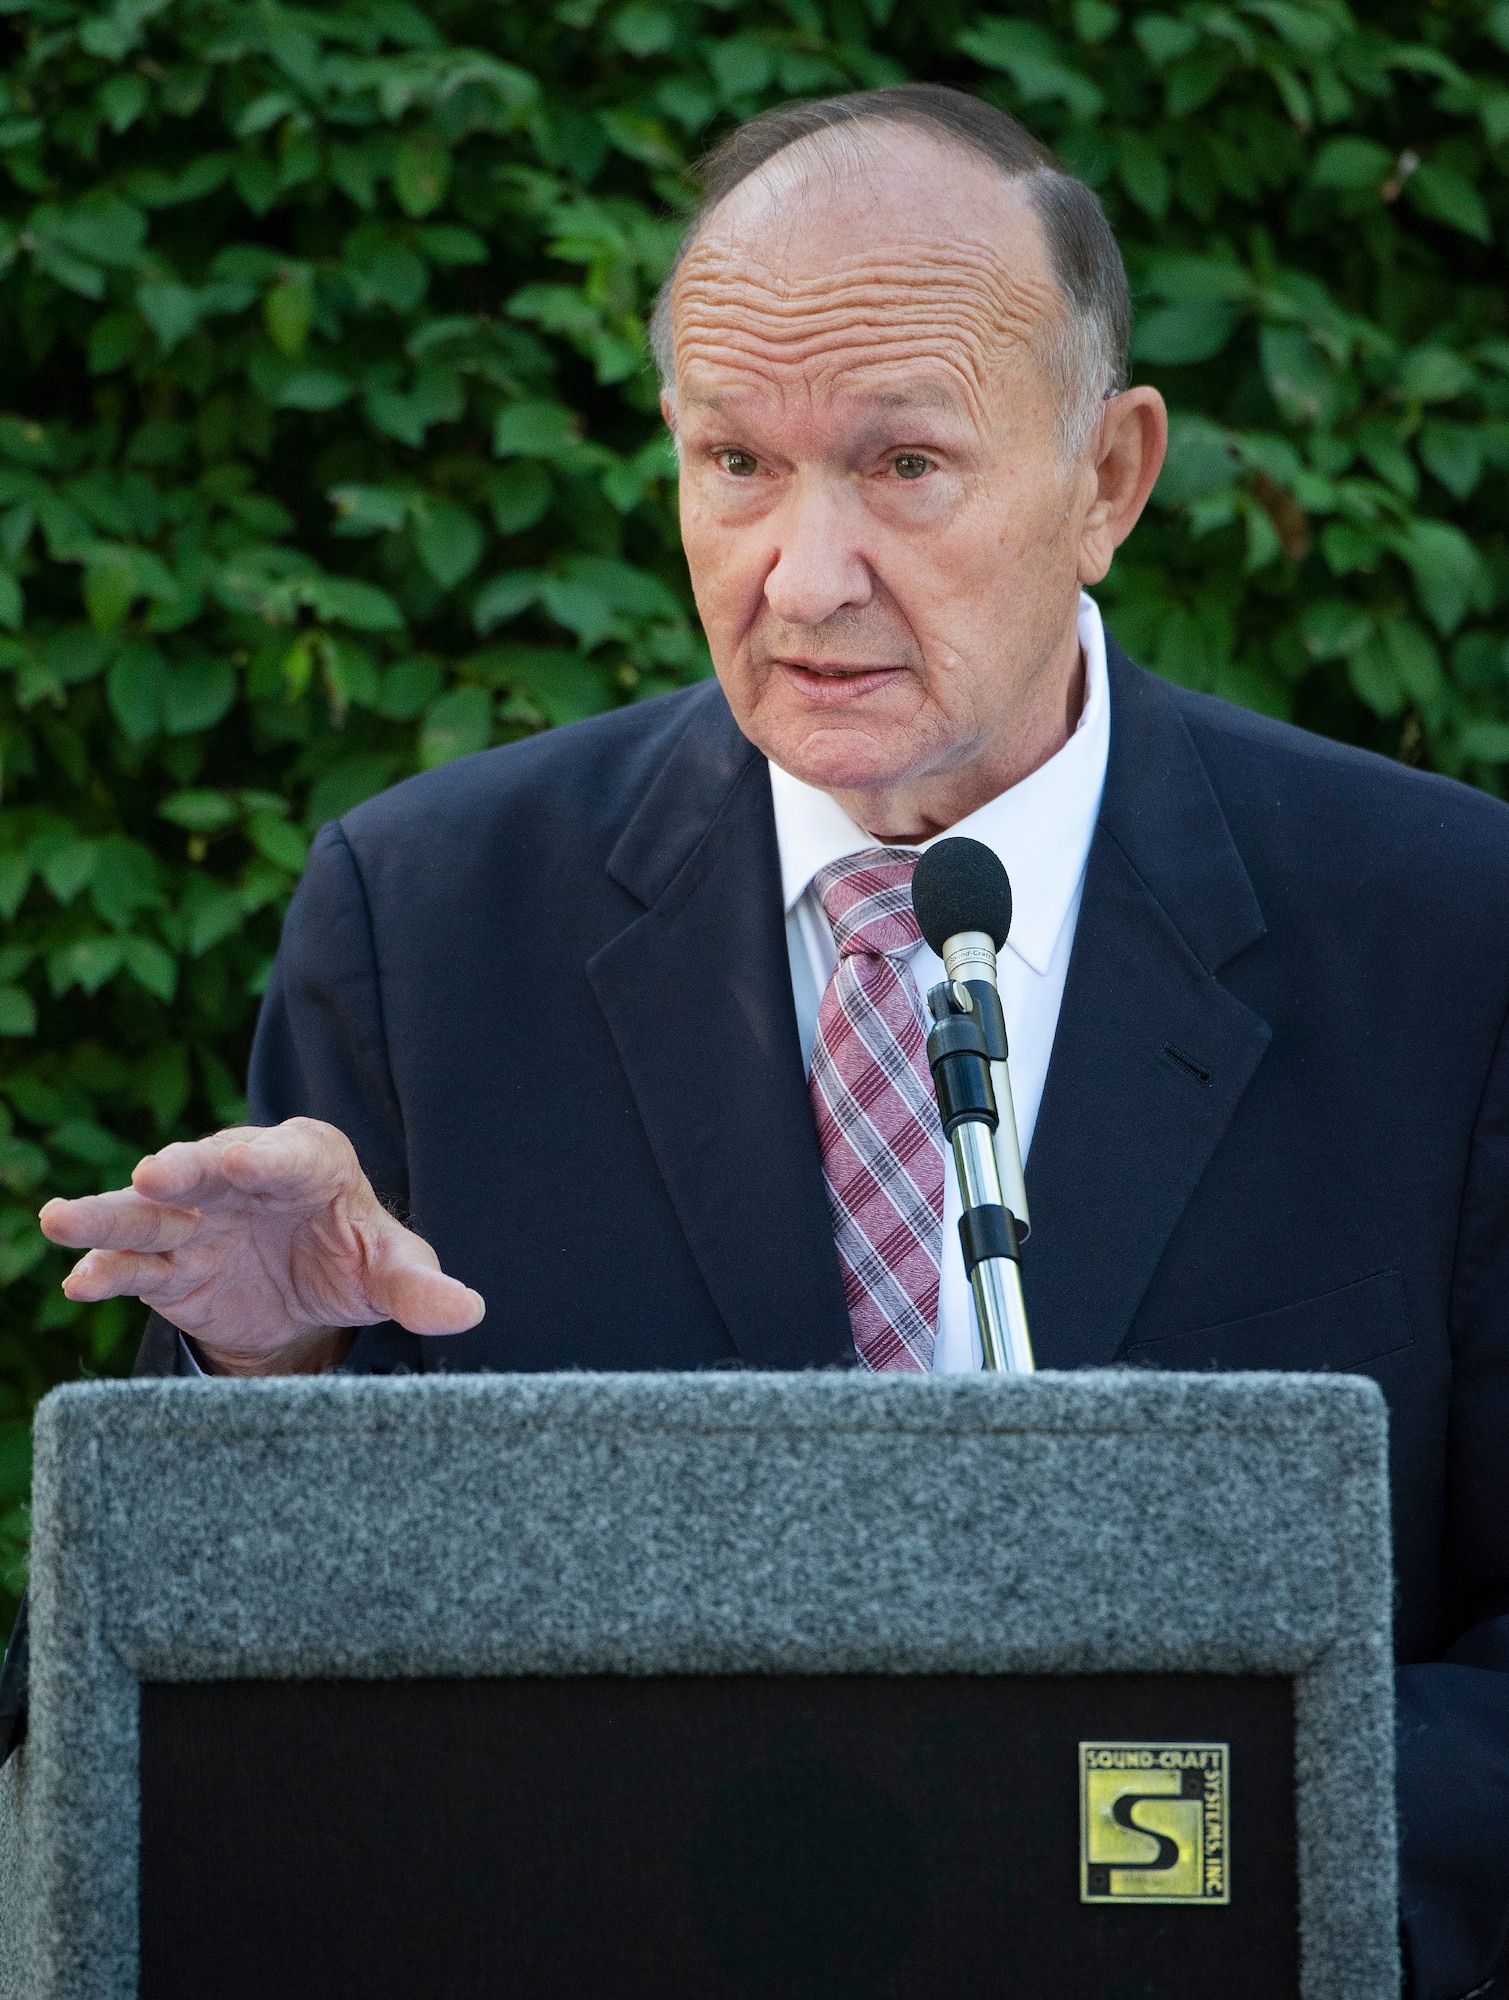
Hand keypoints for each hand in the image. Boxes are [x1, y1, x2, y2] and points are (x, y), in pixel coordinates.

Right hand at [38, 1118, 483, 1374]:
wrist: (308, 1290)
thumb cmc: (354, 1254)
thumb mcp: (391, 1271)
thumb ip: (422, 1288)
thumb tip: (469, 1309)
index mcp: (305, 1163)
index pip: (285, 1156)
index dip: (266, 1156)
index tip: (249, 1159)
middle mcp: (239, 1180)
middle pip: (204, 1169)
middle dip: (180, 1171)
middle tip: (154, 1174)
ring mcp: (197, 1223)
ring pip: (148, 1214)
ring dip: (107, 1214)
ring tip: (62, 1217)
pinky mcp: (168, 1268)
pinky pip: (133, 1267)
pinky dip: (106, 1270)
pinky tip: (80, 1281)